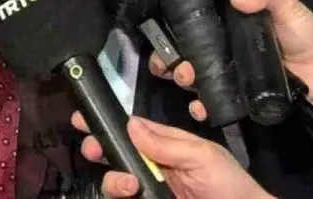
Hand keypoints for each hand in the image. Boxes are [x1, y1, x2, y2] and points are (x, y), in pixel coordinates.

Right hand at [72, 112, 276, 198]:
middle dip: (100, 150)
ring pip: (116, 182)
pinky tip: (130, 195)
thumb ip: (166, 143)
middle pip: (116, 155)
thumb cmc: (228, 184)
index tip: (83, 121)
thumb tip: (130, 124)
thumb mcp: (202, 156)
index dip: (108, 124)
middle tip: (94, 151)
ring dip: (114, 180)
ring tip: (130, 186)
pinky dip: (119, 196)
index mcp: (167, 145)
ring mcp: (150, 190)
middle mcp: (154, 167)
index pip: (132, 130)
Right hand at [149, 0, 312, 112]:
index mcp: (230, 30)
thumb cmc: (307, 31)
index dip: (175, 36)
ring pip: (200, 82)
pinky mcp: (245, 100)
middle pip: (189, 59)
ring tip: (188, 81)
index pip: (195, 32)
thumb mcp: (287, 6)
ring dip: (187, 84)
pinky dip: (206, 107)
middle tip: (177, 66)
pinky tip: (201, 108)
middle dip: (173, 63)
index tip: (164, 40)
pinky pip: (220, 104)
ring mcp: (234, 78)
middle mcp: (226, 54)